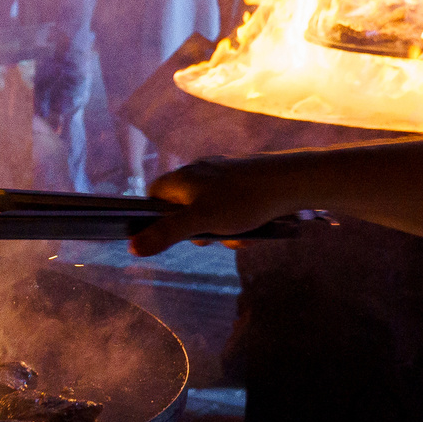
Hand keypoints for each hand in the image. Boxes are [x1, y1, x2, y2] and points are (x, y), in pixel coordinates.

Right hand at [131, 155, 299, 254]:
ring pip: (210, 212)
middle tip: (213, 238)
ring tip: (239, 236)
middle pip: (183, 209)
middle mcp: (199, 173)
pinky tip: (252, 229)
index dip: (157, 217)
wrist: (290, 182)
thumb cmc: (242, 200)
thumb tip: (132, 247)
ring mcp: (221, 177)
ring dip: (222, 231)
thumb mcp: (200, 221)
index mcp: (182, 178)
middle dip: (198, 230)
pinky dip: (238, 222)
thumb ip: (166, 234)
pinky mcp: (242, 182)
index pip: (154, 196)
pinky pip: (230, 208)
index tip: (172, 234)